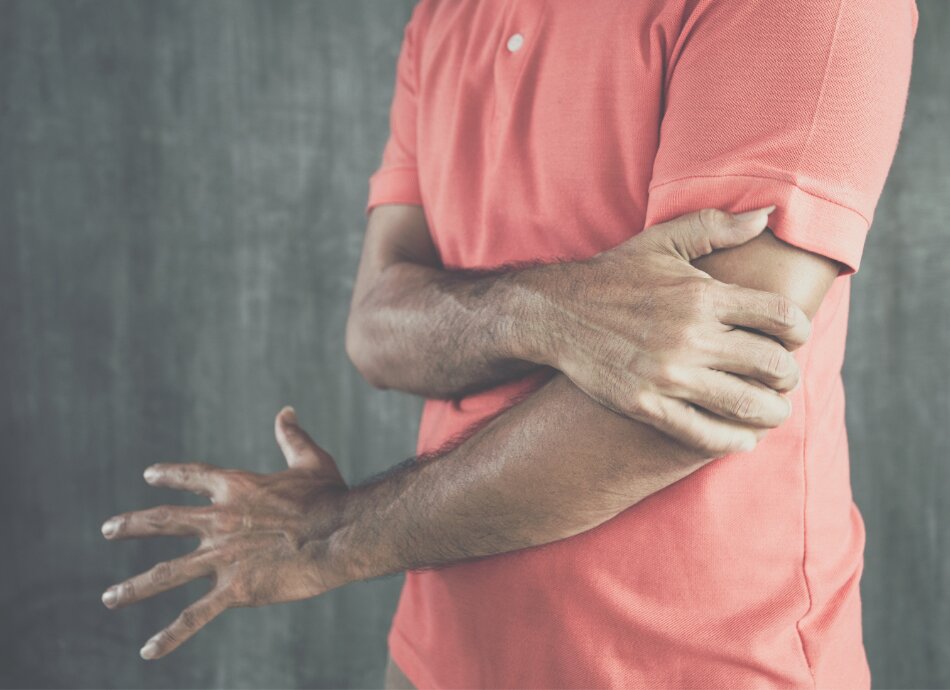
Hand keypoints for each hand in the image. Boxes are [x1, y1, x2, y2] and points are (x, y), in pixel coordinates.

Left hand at [100, 407, 349, 659]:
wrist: (339, 534)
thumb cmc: (329, 496)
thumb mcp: (309, 460)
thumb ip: (291, 436)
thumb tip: (286, 411)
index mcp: (236, 487)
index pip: (193, 477)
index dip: (170, 475)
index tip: (149, 474)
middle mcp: (220, 520)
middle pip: (164, 521)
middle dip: (132, 525)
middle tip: (107, 528)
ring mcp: (223, 556)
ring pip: (167, 573)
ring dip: (135, 587)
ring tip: (109, 598)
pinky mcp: (235, 588)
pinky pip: (195, 616)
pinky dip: (171, 634)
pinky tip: (149, 650)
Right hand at [528, 206, 810, 455]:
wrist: (555, 314)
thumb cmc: (613, 276)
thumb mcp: (661, 242)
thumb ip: (716, 227)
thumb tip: (769, 215)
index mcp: (701, 296)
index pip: (779, 315)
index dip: (800, 328)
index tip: (796, 336)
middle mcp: (689, 337)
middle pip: (770, 363)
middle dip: (788, 373)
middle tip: (785, 376)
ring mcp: (667, 375)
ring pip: (745, 403)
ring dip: (772, 412)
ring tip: (775, 411)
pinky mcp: (645, 404)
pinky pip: (702, 432)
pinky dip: (732, 441)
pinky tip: (744, 440)